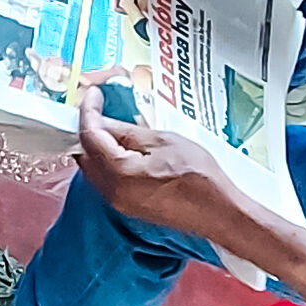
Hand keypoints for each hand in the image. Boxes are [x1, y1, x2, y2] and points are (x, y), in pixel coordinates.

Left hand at [76, 86, 233, 237]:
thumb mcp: (162, 142)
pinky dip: (105, 160)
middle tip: (98, 106)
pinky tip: (118, 146)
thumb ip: (126, 131)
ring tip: (109, 123)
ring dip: (95, 144)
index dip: (88, 110)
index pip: (90, 135)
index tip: (93, 93)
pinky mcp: (128, 207)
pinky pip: (105, 179)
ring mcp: (119, 202)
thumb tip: (103, 119)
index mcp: (118, 173)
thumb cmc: (200, 177)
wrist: (221, 213)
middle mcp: (112, 192)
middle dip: (88, 127)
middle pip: (84, 153)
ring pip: (92, 167)